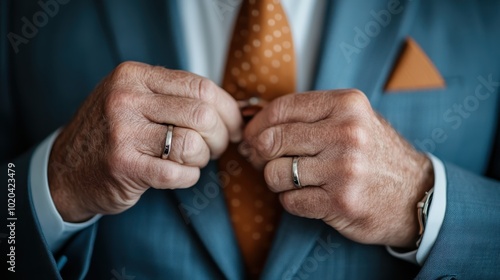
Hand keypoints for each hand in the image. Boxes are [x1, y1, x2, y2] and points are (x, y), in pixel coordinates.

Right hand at [48, 61, 241, 221]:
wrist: (65, 171)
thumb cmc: (112, 134)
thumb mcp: (135, 99)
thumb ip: (175, 95)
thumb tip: (230, 108)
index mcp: (134, 76)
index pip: (201, 86)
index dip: (227, 110)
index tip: (235, 126)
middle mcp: (126, 99)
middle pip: (202, 115)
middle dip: (221, 137)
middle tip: (217, 147)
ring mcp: (123, 132)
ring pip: (194, 144)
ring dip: (204, 158)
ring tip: (193, 160)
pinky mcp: (124, 166)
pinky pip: (179, 173)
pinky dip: (189, 177)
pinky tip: (180, 174)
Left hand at [242, 90, 433, 247]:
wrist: (416, 193)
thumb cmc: (373, 153)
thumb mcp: (349, 120)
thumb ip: (305, 117)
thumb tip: (251, 129)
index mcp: (346, 104)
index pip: (280, 109)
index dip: (256, 125)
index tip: (251, 137)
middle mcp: (346, 133)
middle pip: (271, 141)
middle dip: (260, 154)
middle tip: (265, 160)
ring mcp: (344, 169)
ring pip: (274, 173)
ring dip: (277, 180)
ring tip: (295, 179)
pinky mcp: (341, 202)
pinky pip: (289, 201)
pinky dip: (291, 200)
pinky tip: (310, 196)